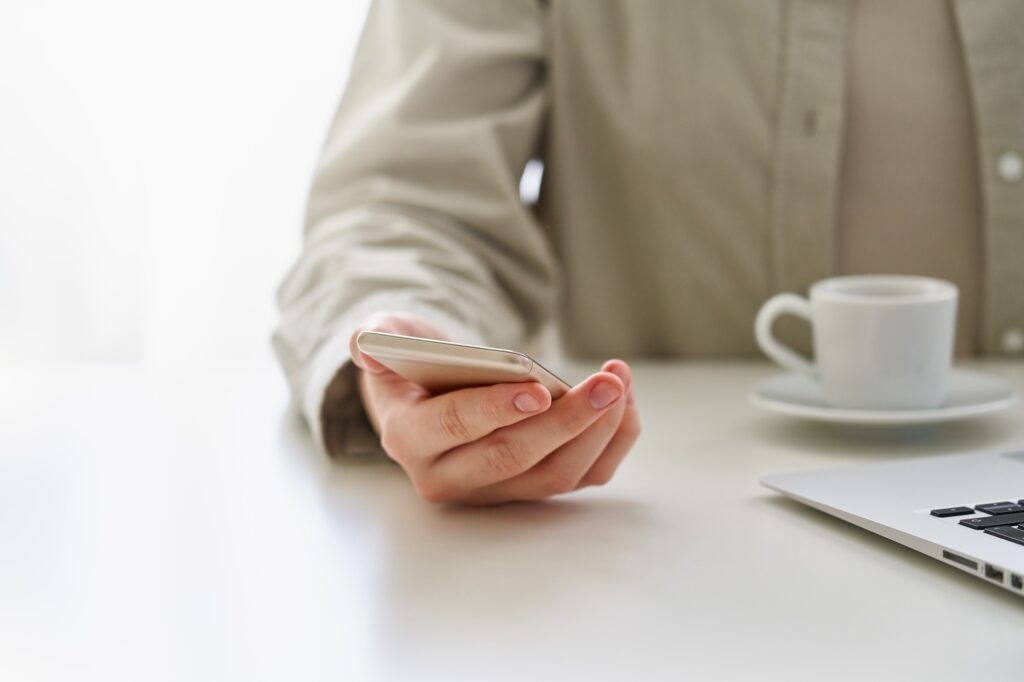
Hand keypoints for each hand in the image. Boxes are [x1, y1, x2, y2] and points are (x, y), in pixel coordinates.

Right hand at [350, 313, 640, 504]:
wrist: (431, 394)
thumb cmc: (413, 363)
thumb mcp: (387, 342)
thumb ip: (377, 338)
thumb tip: (367, 342)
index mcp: (408, 439)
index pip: (453, 429)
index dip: (495, 410)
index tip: (538, 389)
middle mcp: (450, 476)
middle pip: (514, 458)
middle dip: (566, 421)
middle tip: (607, 382)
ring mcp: (495, 488)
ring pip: (555, 474)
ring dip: (597, 430)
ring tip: (619, 381)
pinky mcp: (532, 486)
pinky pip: (582, 475)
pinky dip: (611, 441)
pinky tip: (624, 400)